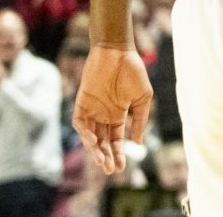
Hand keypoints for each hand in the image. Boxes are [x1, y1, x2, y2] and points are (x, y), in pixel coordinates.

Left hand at [72, 46, 151, 173]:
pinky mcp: (81, 103)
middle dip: (106, 156)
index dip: (118, 153)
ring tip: (103, 161)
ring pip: (90, 136)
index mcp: (118, 114)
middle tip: (110, 170)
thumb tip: (138, 143)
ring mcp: (92, 109)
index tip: (121, 167)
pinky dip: (85, 133)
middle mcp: (103, 114)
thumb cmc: (133, 72)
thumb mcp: (143, 98)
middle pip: (103, 141)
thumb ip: (140, 120)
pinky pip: (80, 123)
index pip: (116, 139)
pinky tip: (95, 140)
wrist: (117, 52)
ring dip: (96, 150)